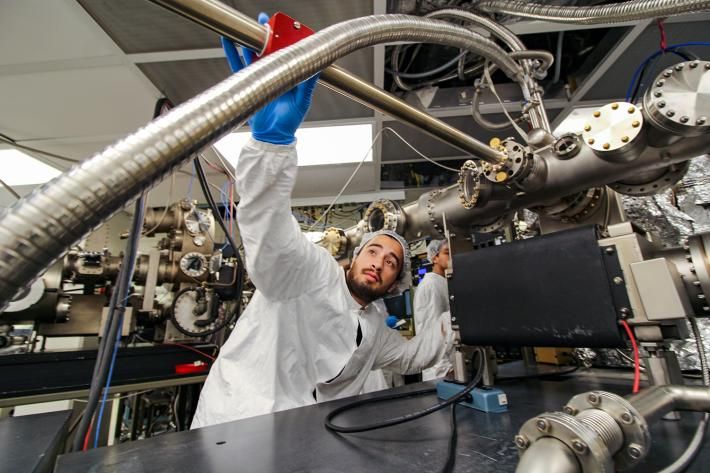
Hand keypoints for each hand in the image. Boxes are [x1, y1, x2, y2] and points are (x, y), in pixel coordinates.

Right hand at [221, 13, 319, 144]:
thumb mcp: (301, 102)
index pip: (288, 52)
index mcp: (290, 75)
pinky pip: (238, 66)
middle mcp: (275, 74)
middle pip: (270, 49)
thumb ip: (307, 85)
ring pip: (254, 54)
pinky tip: (227, 41)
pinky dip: (232, 53)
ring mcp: (261, 77)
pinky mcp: (247, 83)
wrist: (272, 138)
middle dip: (267, 34)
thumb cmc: (289, 123)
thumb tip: (316, 68)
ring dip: (250, 40)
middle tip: (264, 20)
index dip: (286, 38)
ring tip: (248, 27)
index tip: (285, 27)